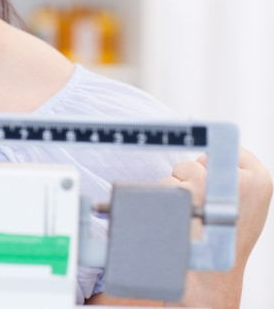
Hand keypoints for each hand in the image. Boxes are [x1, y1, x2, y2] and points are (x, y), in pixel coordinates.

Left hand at [162, 148, 271, 307]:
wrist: (212, 275)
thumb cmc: (227, 239)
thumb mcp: (246, 204)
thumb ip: (236, 177)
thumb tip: (211, 156)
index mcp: (261, 178)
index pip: (227, 151)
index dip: (216, 169)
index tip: (219, 191)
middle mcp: (239, 178)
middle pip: (202, 160)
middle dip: (196, 178)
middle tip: (207, 209)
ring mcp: (212, 184)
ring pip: (182, 169)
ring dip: (180, 188)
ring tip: (194, 215)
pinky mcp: (184, 193)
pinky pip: (166, 183)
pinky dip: (166, 198)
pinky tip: (180, 219)